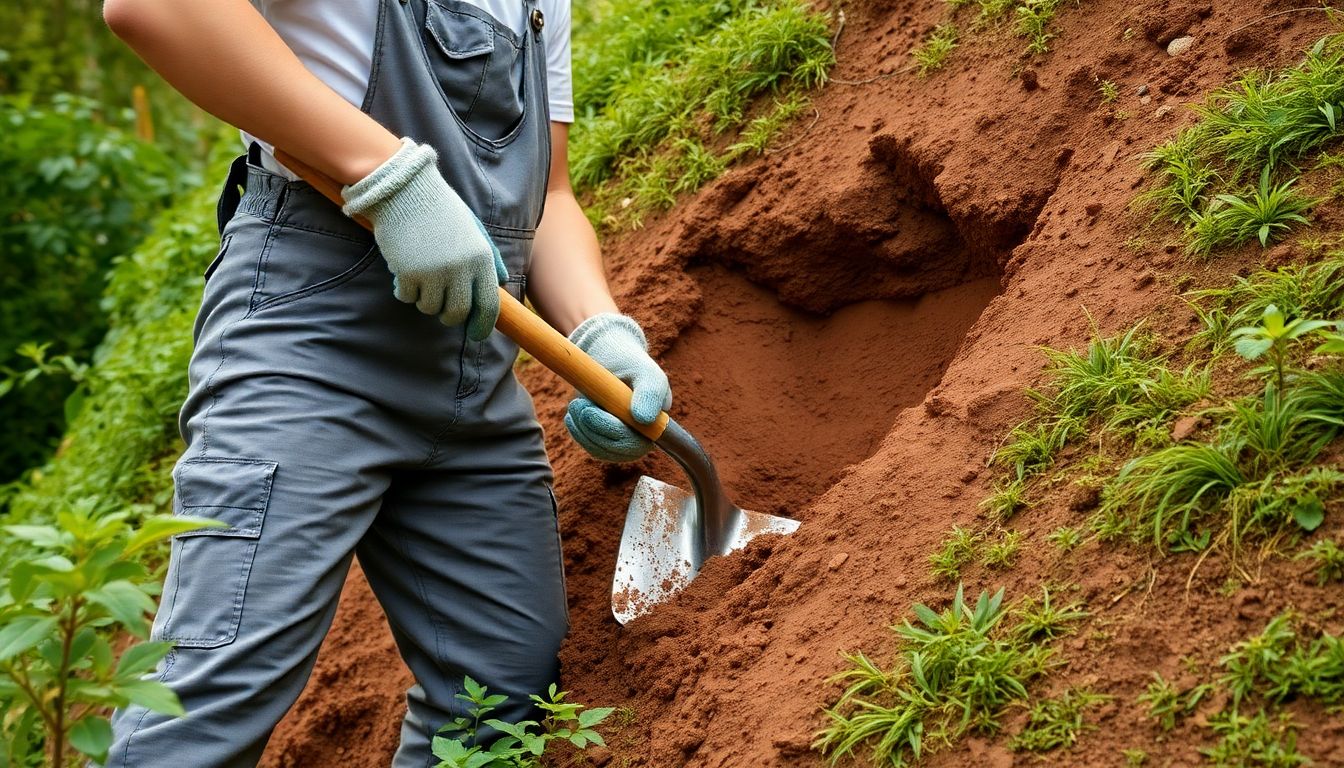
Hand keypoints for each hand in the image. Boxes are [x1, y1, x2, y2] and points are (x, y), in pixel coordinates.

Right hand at [341, 137, 507, 340]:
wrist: (406, 189)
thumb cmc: (441, 209)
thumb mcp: (473, 230)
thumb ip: (489, 258)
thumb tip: (501, 283)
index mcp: (481, 258)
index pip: (489, 305)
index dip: (483, 325)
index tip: (476, 335)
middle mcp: (460, 269)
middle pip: (457, 314)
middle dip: (449, 317)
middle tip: (442, 311)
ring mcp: (434, 272)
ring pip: (430, 309)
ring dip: (425, 301)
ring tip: (421, 280)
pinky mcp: (408, 273)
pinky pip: (407, 297)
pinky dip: (405, 291)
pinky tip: (404, 274)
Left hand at [564, 314, 670, 461]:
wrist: (609, 355)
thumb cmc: (630, 362)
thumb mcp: (644, 370)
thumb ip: (651, 392)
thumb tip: (644, 420)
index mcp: (655, 423)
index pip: (638, 444)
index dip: (615, 433)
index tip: (591, 412)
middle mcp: (640, 436)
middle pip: (617, 450)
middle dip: (595, 430)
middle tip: (578, 405)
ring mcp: (619, 438)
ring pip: (600, 449)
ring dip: (583, 430)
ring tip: (575, 403)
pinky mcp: (601, 436)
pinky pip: (588, 444)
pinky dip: (577, 431)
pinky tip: (573, 414)